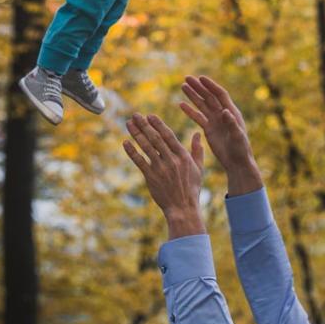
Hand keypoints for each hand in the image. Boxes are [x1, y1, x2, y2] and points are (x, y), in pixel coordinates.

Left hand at [124, 113, 206, 237]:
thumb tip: (197, 134)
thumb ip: (197, 150)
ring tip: (129, 124)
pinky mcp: (151, 178)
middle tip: (135, 115)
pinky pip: (139, 162)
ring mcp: (160, 169)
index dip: (158, 124)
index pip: (168, 136)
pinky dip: (132, 151)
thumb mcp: (198, 168)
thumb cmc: (192, 189)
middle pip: (155, 139)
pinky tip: (125, 142)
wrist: (183, 208)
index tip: (150, 115)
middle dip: (144, 125)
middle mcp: (171, 160)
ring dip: (136, 134)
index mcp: (183, 156)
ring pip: (146, 148)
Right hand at [180, 76, 262, 195]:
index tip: (200, 78)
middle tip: (187, 78)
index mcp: (231, 112)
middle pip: (209, 96)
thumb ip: (231, 123)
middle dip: (199, 87)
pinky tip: (181, 104)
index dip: (211, 86)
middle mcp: (223, 113)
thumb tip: (224, 111)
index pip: (220, 94)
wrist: (236, 162)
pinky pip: (198, 117)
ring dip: (193, 95)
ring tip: (183, 86)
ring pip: (202, 104)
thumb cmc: (241, 150)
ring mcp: (215, 120)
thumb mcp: (237, 136)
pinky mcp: (209, 129)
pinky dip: (190, 110)